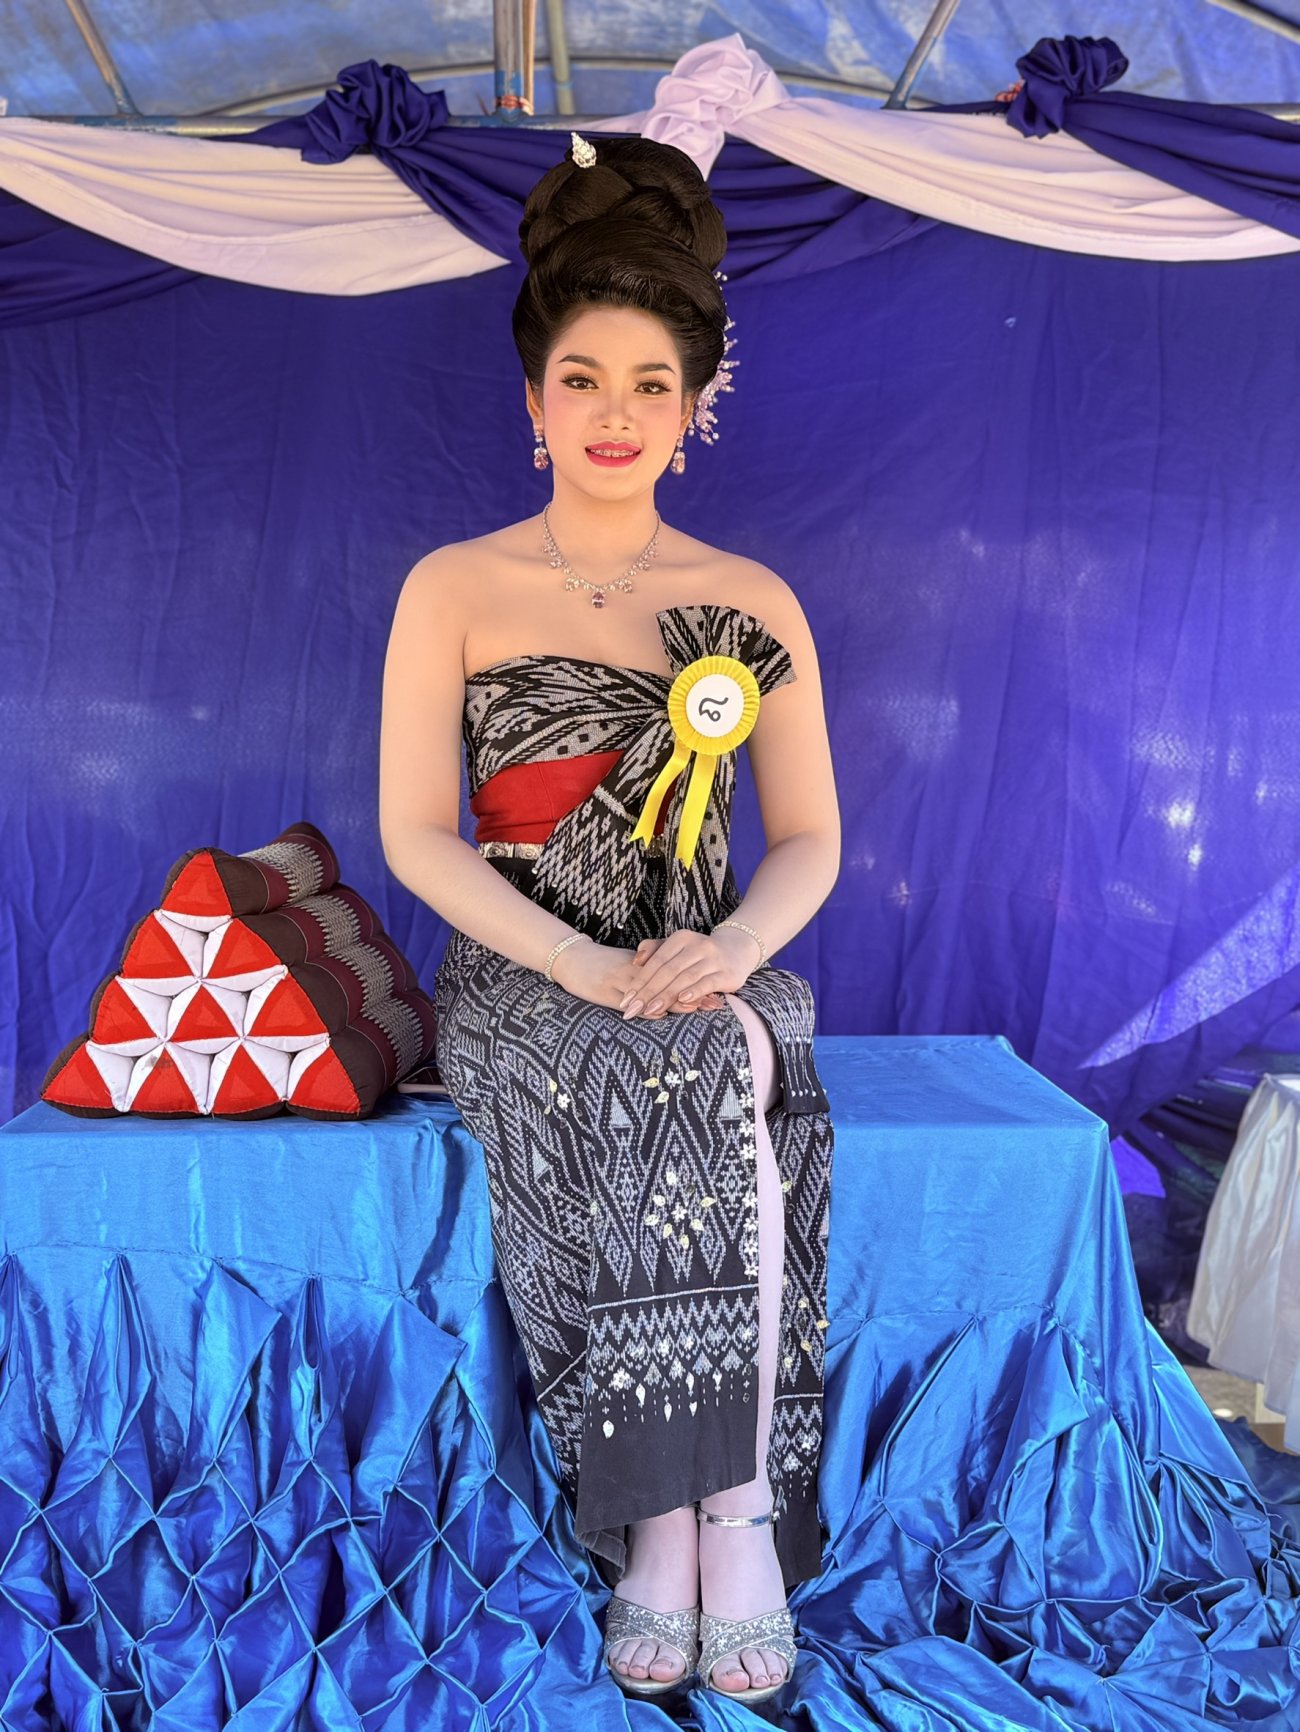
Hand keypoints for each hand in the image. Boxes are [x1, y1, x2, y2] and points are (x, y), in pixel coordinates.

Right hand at [550, 935, 726, 1017]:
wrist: (569, 957)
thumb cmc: (600, 965)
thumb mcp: (627, 968)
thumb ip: (649, 979)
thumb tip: (674, 993)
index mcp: (642, 964)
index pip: (674, 974)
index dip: (694, 984)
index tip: (716, 992)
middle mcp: (634, 969)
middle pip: (667, 981)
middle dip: (691, 993)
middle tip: (714, 1002)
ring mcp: (619, 979)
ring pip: (650, 989)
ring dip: (672, 999)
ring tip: (694, 1007)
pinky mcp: (604, 989)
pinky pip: (626, 998)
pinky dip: (643, 1007)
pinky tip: (658, 1014)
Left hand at [626, 937, 727, 1017]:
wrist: (737, 951)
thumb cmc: (698, 954)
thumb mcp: (677, 947)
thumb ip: (654, 950)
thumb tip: (636, 961)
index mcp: (681, 938)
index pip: (656, 961)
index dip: (640, 981)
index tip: (626, 1000)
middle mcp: (697, 945)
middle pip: (668, 971)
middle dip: (648, 992)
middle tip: (633, 1010)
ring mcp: (713, 959)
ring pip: (685, 978)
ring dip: (666, 995)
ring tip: (650, 1010)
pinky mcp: (726, 973)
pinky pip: (708, 983)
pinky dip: (694, 992)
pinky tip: (682, 1001)